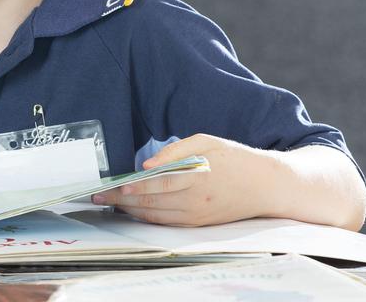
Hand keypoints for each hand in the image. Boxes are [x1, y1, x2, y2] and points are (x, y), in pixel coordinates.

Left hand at [90, 134, 275, 225]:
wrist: (266, 185)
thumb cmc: (234, 158)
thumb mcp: (206, 142)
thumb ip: (175, 151)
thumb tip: (147, 164)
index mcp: (197, 177)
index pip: (159, 184)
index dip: (135, 187)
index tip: (115, 186)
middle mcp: (195, 200)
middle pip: (152, 203)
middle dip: (122, 200)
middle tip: (99, 197)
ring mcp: (197, 215)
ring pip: (156, 216)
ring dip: (130, 211)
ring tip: (109, 203)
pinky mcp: (198, 223)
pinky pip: (167, 223)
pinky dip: (147, 218)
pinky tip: (132, 210)